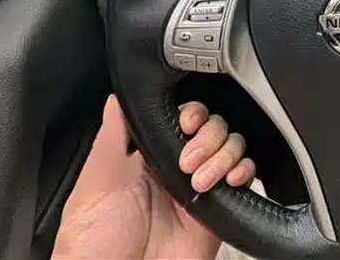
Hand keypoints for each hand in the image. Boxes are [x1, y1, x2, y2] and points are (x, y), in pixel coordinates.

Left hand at [52, 96, 255, 259]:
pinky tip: (230, 180)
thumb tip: (117, 99)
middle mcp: (178, 169)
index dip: (193, 114)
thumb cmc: (94, 241)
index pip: (184, 118)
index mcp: (148, 157)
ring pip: (233, 148)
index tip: (187, 123)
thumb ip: (111, 137)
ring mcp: (201, 189)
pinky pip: (245, 180)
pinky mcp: (220, 212)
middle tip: (188, 161)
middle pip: (215, 128)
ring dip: (225, 155)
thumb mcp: (96, 182)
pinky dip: (245, 172)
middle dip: (209, 136)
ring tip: (202, 180)